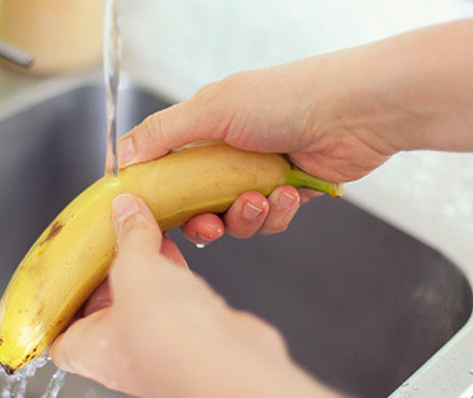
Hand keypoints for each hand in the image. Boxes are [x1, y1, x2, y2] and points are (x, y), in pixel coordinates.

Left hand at [50, 193, 288, 397]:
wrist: (231, 363)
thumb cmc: (168, 337)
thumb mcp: (133, 269)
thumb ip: (128, 238)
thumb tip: (126, 210)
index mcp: (87, 351)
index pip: (57, 334)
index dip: (58, 305)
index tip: (60, 276)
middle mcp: (120, 355)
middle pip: (101, 305)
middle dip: (107, 270)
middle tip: (107, 238)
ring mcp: (157, 346)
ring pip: (141, 299)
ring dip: (142, 267)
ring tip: (140, 231)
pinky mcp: (191, 336)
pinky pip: (172, 298)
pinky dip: (170, 272)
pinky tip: (171, 247)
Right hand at [116, 64, 393, 244]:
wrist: (354, 112)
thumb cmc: (286, 98)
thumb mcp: (212, 109)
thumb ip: (162, 134)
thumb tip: (119, 154)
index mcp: (205, 129)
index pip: (166, 168)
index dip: (157, 194)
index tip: (148, 216)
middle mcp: (229, 155)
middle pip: (197, 204)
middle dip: (202, 220)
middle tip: (209, 224)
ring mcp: (258, 176)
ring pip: (233, 219)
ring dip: (245, 217)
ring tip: (259, 199)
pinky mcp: (287, 195)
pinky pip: (268, 221)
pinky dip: (276, 213)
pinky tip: (287, 195)